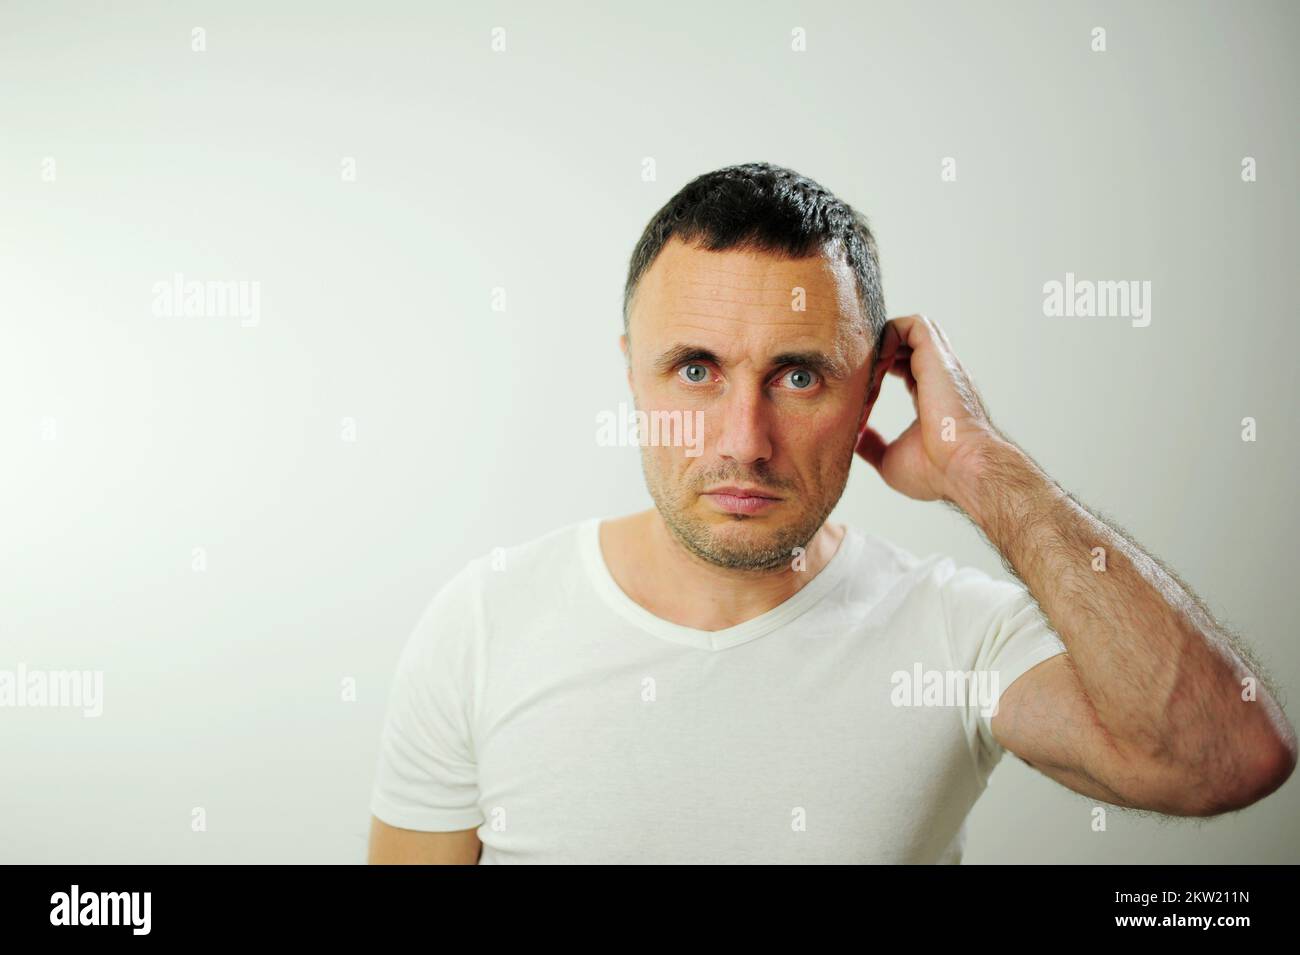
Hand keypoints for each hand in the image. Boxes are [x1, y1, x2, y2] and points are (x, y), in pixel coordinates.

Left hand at [855, 314, 1002, 504]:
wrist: (962, 469)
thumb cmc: (936, 472)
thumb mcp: (890, 459)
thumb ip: (872, 446)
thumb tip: (855, 440)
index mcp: (932, 397)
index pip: (904, 367)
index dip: (878, 372)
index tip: (861, 395)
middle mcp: (938, 376)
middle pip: (907, 344)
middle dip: (877, 354)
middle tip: (858, 381)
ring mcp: (940, 365)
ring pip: (911, 328)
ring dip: (883, 342)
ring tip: (868, 371)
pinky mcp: (937, 357)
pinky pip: (913, 324)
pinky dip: (889, 334)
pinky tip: (877, 363)